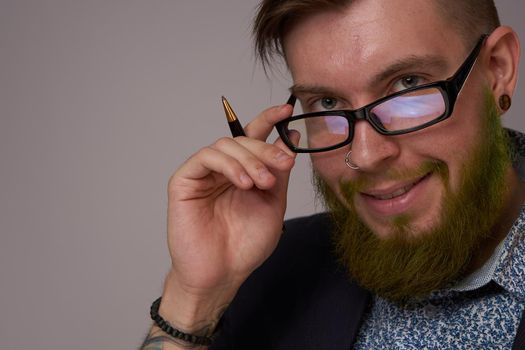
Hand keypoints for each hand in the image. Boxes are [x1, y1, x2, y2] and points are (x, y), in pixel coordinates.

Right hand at [162, 104, 296, 316]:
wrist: (221, 274)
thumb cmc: (244, 245)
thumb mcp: (273, 203)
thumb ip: (278, 171)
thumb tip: (290, 138)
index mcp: (243, 172)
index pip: (254, 137)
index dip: (269, 119)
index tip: (287, 110)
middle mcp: (223, 170)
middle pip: (243, 139)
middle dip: (265, 148)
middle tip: (283, 165)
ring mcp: (203, 174)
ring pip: (225, 144)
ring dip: (249, 158)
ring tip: (262, 183)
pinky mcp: (184, 181)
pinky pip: (206, 157)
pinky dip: (228, 165)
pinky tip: (243, 183)